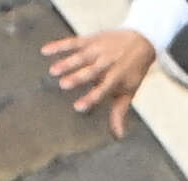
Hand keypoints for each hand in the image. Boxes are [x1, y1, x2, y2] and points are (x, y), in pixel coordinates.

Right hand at [40, 29, 155, 131]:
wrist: (142, 39)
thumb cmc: (132, 70)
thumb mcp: (129, 91)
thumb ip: (119, 112)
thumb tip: (118, 136)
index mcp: (116, 77)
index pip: (103, 89)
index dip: (91, 97)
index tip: (77, 107)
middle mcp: (107, 62)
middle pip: (90, 71)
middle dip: (77, 77)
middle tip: (63, 85)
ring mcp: (98, 49)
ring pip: (80, 56)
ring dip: (67, 63)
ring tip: (53, 71)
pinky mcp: (91, 39)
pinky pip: (73, 42)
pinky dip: (59, 46)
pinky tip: (45, 51)